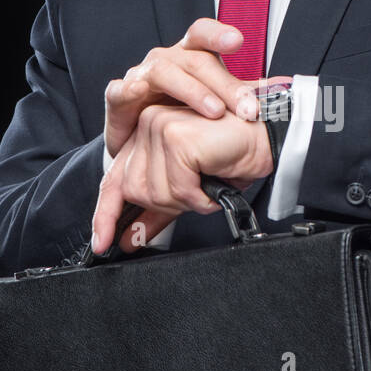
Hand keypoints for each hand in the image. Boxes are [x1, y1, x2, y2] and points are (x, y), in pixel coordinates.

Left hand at [92, 104, 273, 253]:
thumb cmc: (233, 156)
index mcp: (144, 137)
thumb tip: (130, 238)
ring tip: (207, 184)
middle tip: (196, 194)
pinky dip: (199, 197)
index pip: (114, 181)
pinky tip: (213, 182)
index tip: (103, 244)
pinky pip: (177, 189)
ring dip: (186, 200)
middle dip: (168, 205)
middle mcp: (146, 126)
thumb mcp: (188, 189)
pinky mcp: (176, 137)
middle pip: (135, 192)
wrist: (267, 138)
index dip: (106, 216)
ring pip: (154, 192)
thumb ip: (157, 210)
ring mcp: (158, 127)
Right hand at [103, 18, 259, 157]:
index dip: (218, 34)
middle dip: (224, 84)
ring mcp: (142, 76)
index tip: (238, 41)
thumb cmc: (183, 116)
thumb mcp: (217, 103)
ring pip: (165, 71)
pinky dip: (129, 88)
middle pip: (195, 60)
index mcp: (191, 56)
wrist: (145, 145)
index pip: (204, 35)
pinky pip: (121, 89)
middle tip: (246, 108)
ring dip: (192, 91)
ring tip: (214, 112)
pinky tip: (139, 91)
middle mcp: (167, 60)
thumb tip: (285, 89)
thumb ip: (246, 93)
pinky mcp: (120, 97)